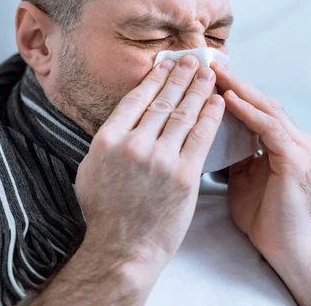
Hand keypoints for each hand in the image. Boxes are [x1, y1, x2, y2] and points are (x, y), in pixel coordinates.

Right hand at [75, 55, 223, 294]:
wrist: (123, 250)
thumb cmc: (105, 214)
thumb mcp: (92, 170)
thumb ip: (109, 140)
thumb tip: (126, 116)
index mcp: (107, 140)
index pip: (136, 99)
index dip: (155, 78)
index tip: (166, 64)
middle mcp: (134, 144)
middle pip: (163, 101)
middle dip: (181, 76)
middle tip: (192, 59)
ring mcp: (161, 159)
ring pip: (184, 114)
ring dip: (199, 89)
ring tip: (208, 74)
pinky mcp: (185, 175)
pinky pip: (202, 136)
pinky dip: (211, 115)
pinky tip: (218, 101)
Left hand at [212, 63, 310, 260]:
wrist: (285, 249)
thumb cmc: (264, 217)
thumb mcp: (242, 178)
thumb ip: (235, 153)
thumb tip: (210, 134)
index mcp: (282, 143)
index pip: (256, 108)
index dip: (232, 90)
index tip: (206, 75)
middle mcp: (295, 139)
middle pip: (261, 102)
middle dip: (234, 82)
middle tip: (208, 63)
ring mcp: (298, 147)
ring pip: (266, 109)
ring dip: (239, 89)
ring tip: (214, 73)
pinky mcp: (295, 159)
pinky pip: (269, 128)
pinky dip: (248, 113)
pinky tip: (227, 100)